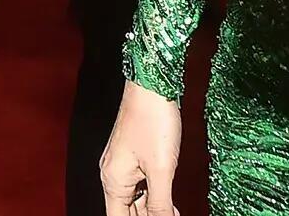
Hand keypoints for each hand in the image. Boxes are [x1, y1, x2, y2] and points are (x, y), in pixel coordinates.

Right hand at [101, 82, 180, 215]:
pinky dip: (154, 197)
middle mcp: (112, 174)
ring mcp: (122, 165)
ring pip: (135, 201)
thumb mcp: (161, 169)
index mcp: (113, 181)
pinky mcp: (132, 157)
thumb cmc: (154, 122)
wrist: (151, 86)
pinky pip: (140, 187)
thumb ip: (160, 204)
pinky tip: (171, 203)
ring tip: (176, 213)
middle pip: (127, 212)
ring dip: (153, 211)